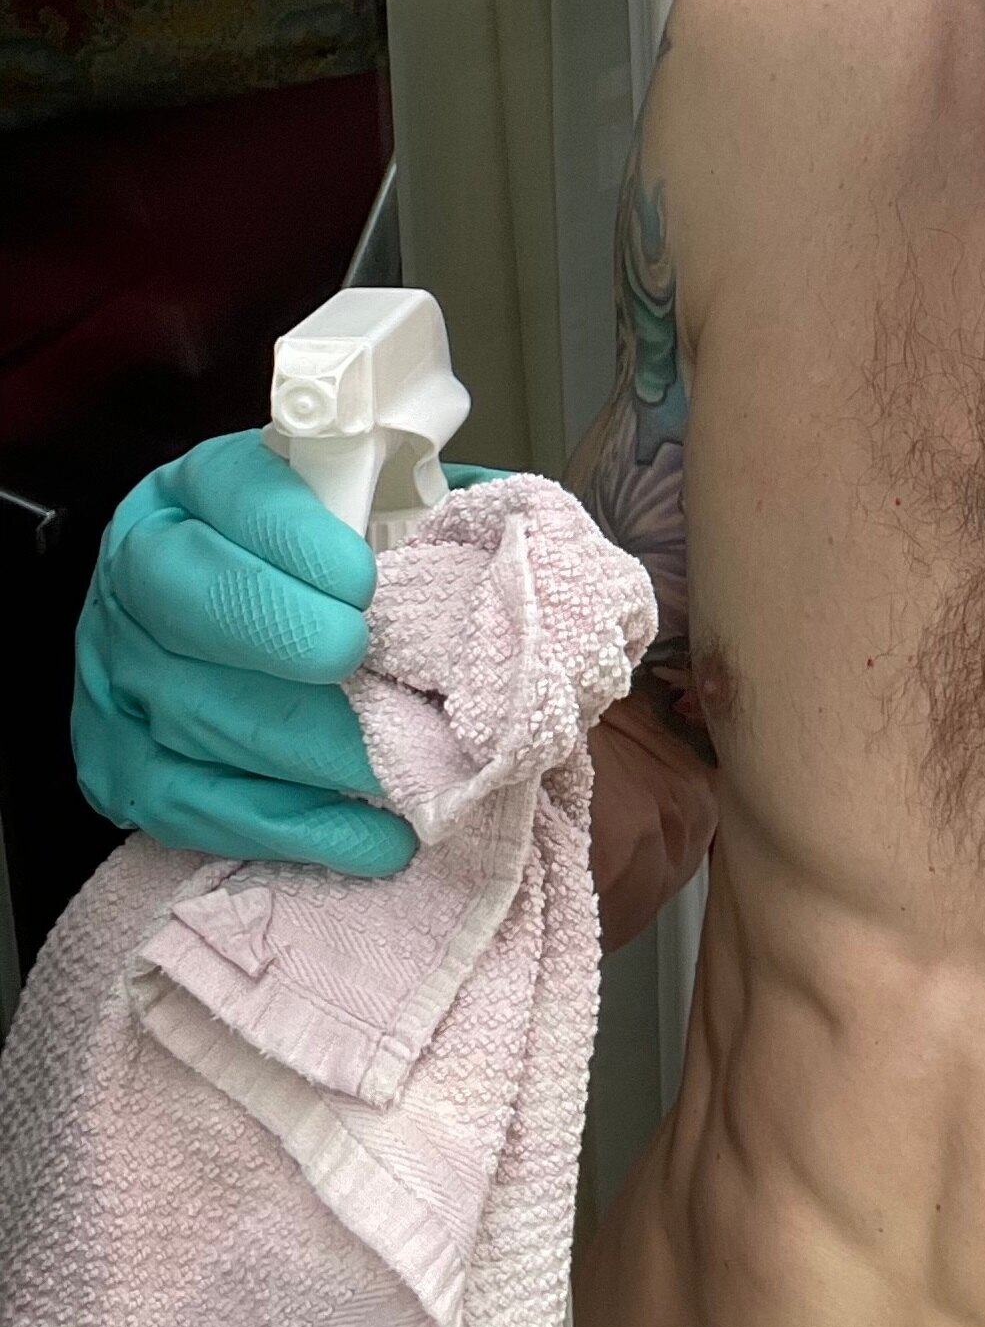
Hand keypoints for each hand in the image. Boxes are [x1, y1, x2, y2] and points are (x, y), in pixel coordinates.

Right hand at [75, 430, 420, 872]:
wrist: (230, 618)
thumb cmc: (327, 563)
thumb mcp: (374, 503)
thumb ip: (431, 509)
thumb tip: (523, 543)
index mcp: (203, 490)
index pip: (236, 496)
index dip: (298, 542)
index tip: (364, 583)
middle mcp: (143, 572)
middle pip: (201, 606)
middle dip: (294, 642)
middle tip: (376, 671)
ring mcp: (120, 672)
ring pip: (202, 715)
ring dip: (316, 752)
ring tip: (410, 770)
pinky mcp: (118, 760)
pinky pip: (194, 806)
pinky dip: (293, 828)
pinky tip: (374, 837)